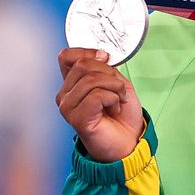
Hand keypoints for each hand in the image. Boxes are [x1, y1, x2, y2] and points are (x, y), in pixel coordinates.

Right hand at [56, 48, 144, 162]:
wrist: (130, 142)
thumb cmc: (123, 116)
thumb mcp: (116, 82)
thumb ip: (104, 68)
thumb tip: (99, 55)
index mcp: (72, 85)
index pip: (67, 56)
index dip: (88, 52)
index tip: (106, 59)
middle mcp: (65, 95)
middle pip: (83, 65)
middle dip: (109, 74)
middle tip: (118, 90)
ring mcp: (68, 107)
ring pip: (91, 79)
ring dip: (115, 87)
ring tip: (118, 101)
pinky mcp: (76, 118)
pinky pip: (97, 96)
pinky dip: (113, 99)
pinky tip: (113, 110)